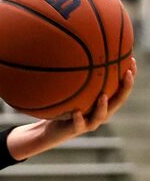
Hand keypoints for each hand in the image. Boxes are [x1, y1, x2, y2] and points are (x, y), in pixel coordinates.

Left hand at [7, 57, 136, 160]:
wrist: (49, 130)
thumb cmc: (61, 107)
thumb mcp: (69, 90)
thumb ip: (75, 77)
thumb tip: (74, 50)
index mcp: (102, 103)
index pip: (120, 89)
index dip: (128, 77)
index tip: (132, 61)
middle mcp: (99, 113)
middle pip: (118, 101)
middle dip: (125, 88)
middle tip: (128, 74)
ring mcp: (88, 123)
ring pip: (101, 116)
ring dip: (103, 106)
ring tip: (103, 96)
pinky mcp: (75, 130)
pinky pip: (78, 124)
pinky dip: (78, 118)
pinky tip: (76, 112)